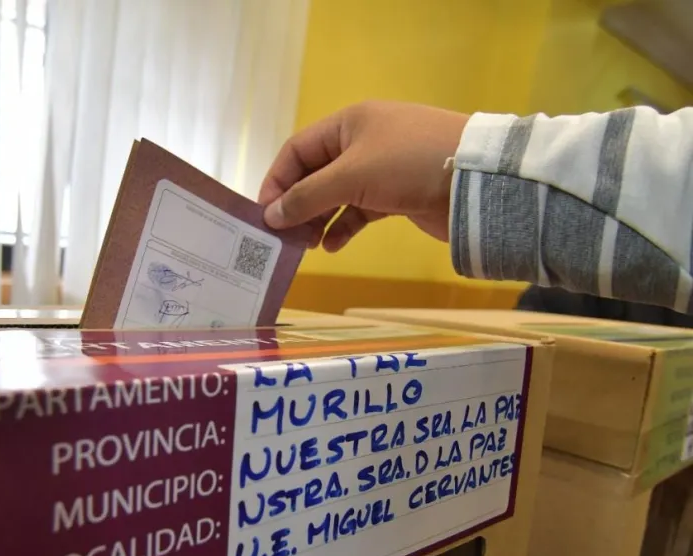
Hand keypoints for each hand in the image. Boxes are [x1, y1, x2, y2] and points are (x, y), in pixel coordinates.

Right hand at [259, 100, 468, 250]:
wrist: (475, 180)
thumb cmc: (408, 164)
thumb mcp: (351, 177)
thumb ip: (307, 197)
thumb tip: (271, 215)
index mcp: (348, 123)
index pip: (297, 150)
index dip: (277, 180)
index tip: (265, 215)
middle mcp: (361, 142)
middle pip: (315, 174)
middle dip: (298, 205)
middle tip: (284, 236)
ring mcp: (381, 169)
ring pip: (336, 196)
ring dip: (319, 220)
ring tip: (307, 246)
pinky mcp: (397, 194)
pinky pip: (359, 211)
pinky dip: (344, 227)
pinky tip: (333, 246)